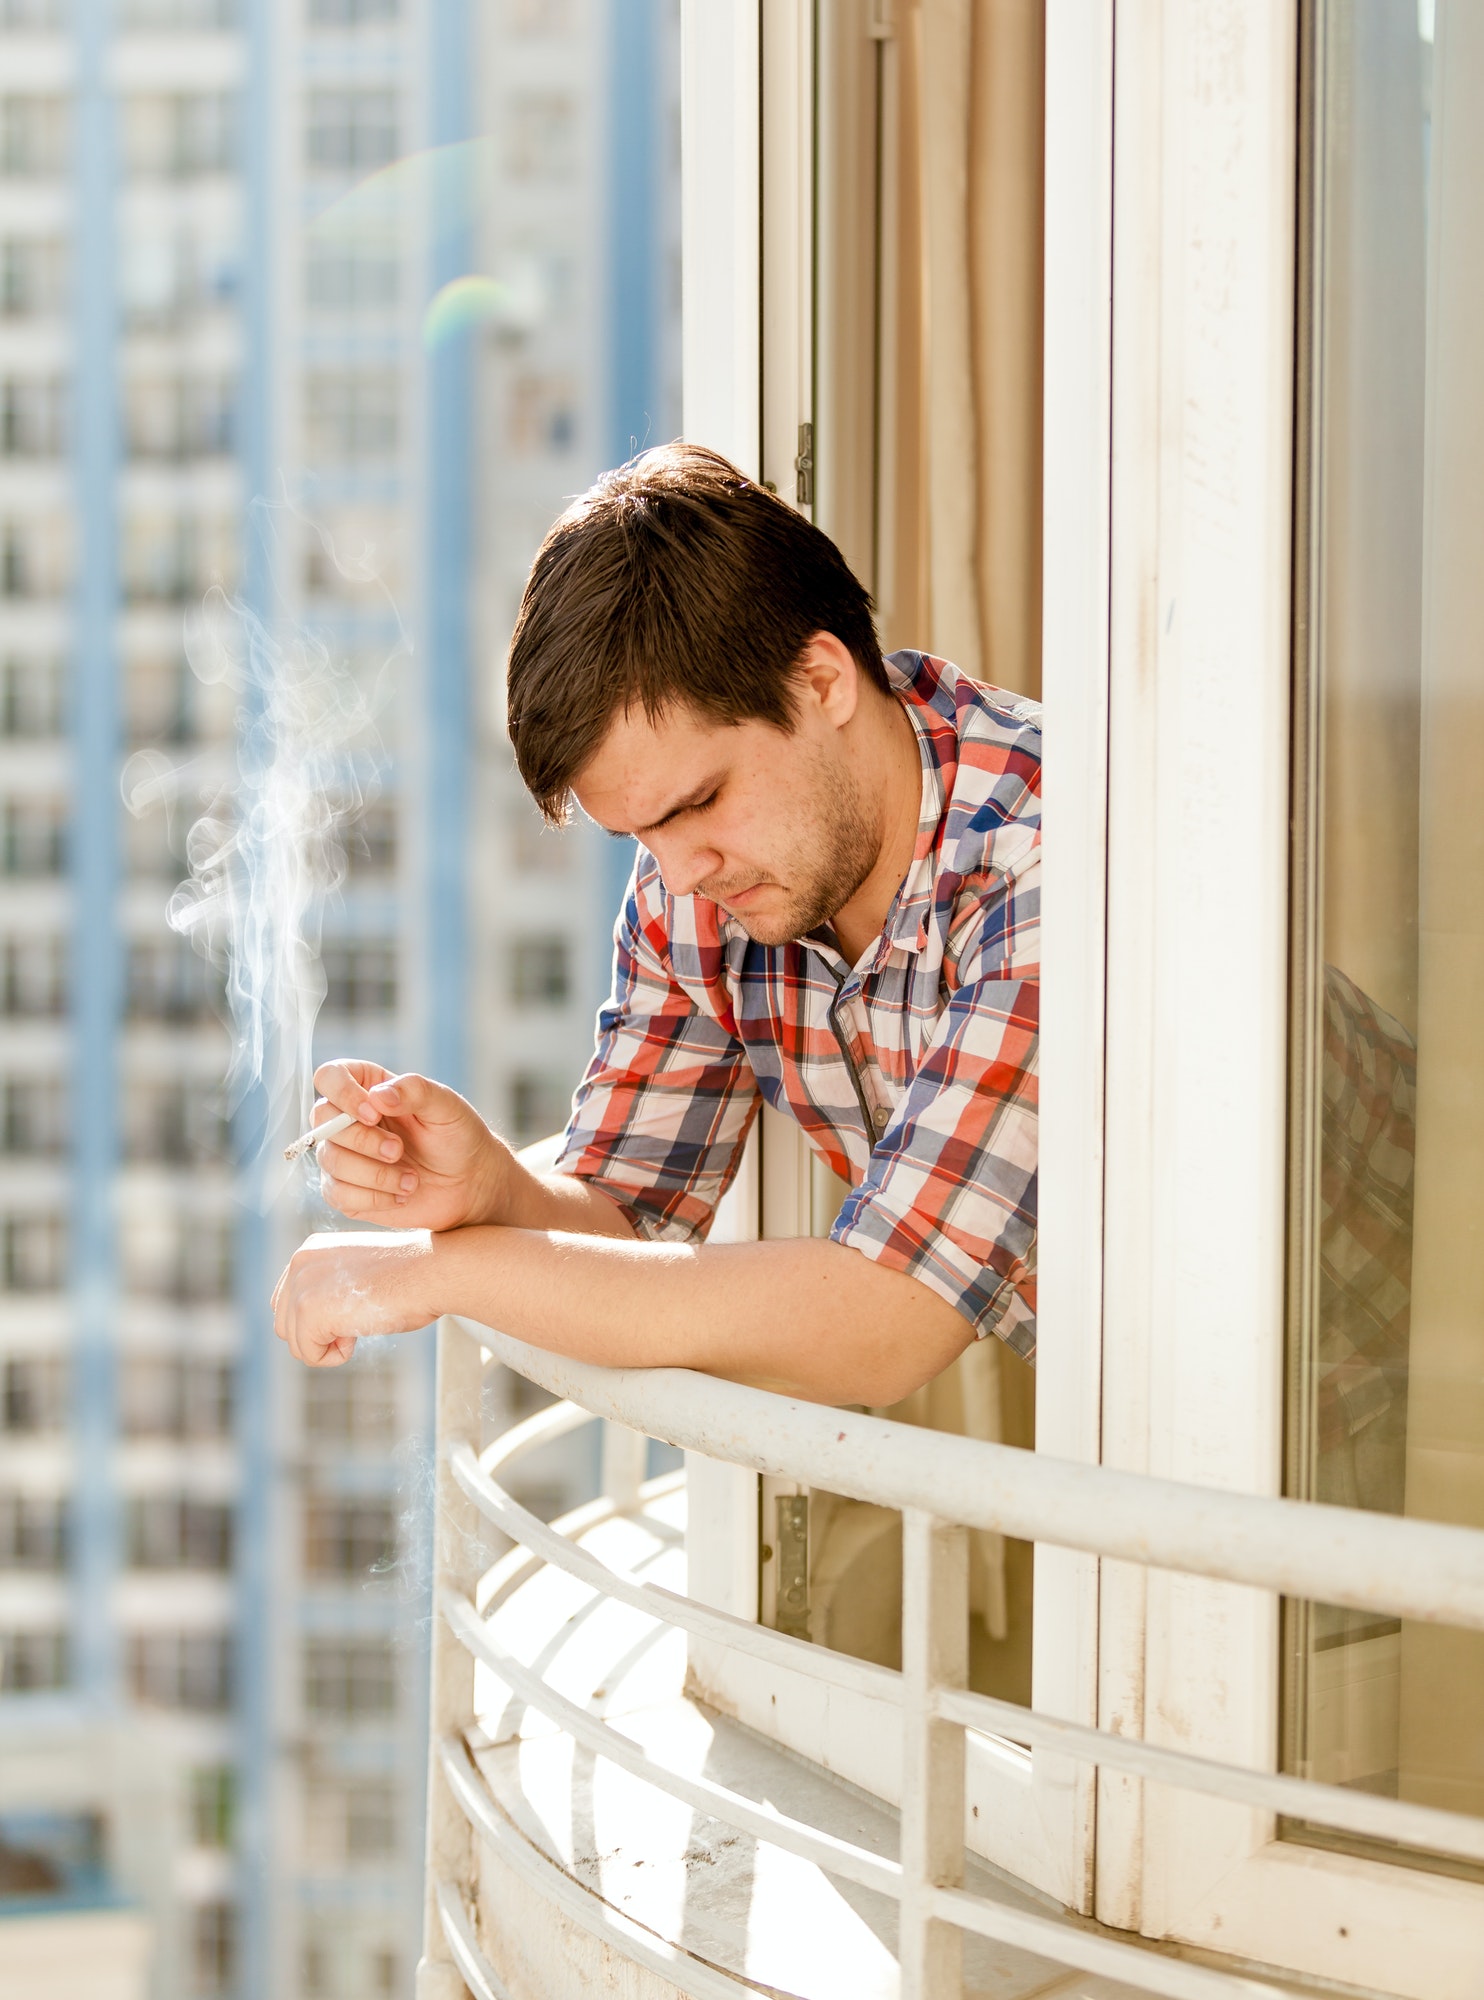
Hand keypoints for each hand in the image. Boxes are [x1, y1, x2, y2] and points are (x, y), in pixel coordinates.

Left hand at [272, 1229, 438, 1366]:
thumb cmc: (411, 1276)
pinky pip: (309, 1354)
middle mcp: (299, 1263)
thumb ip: (330, 1288)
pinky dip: (335, 1357)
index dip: (322, 1319)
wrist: (433, 1270)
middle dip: (320, 1334)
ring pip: (295, 1342)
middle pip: (286, 1324)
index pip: (287, 1303)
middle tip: (359, 1319)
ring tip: (360, 1324)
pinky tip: (359, 1333)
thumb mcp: (358, 1275)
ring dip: (327, 1345)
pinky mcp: (310, 1311)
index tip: (356, 1309)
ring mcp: (302, 1286)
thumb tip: (320, 1323)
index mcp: (310, 1251)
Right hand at [307, 1061, 508, 1230]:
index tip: (374, 1114)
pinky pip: (338, 1195)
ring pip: (330, 1160)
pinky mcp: (346, 1191)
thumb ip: (414, 1091)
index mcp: (369, 1087)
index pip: (330, 1077)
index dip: (343, 1094)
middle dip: (363, 1140)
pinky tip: (401, 1194)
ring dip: (374, 1174)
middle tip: (399, 1150)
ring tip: (411, 1179)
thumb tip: (378, 1096)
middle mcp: (348, 1119)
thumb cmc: (457, 1136)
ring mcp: (344, 1155)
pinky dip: (373, 1197)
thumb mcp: (446, 1105)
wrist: (470, 1183)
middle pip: (322, 1120)